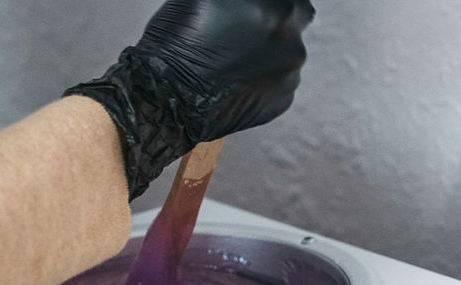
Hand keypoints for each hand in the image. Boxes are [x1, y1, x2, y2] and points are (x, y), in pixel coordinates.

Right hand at [66, 0, 314, 198]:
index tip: (250, 11)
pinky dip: (262, 81)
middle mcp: (290, 35)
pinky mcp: (282, 100)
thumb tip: (245, 2)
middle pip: (294, 19)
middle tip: (242, 34)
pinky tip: (235, 82)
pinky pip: (279, 84)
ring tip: (232, 63)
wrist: (166, 97)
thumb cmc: (177, 43)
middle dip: (274, 24)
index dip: (264, 3)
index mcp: (276, 4)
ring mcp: (289, 71)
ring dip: (268, 54)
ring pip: (287, 54)